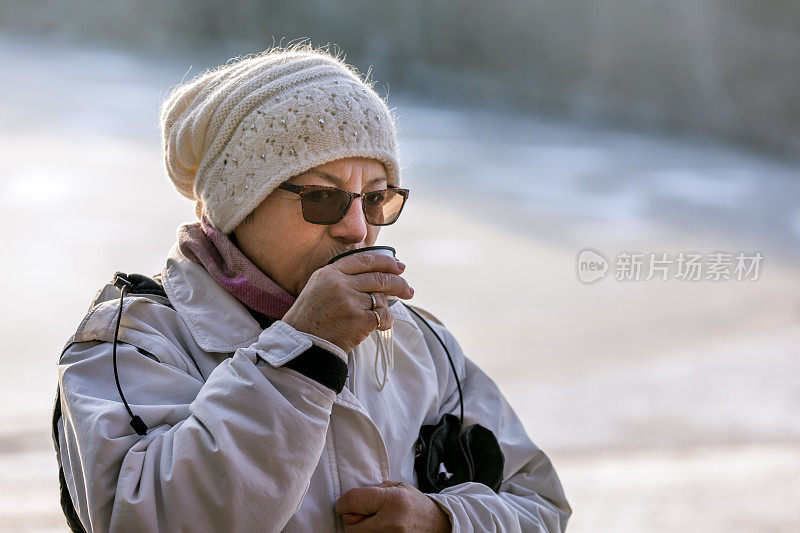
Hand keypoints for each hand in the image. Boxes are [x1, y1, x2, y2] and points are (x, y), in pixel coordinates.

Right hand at [281, 252, 413, 353]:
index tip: (399, 266)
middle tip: (408, 289)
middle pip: (378, 278)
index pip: (364, 260)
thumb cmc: (311, 318)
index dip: (386, 262)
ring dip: (385, 307)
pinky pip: (382, 316)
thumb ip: (342, 277)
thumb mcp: (318, 287)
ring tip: (380, 316)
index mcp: (330, 272)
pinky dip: (386, 321)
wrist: (301, 343)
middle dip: (398, 283)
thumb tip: (376, 274)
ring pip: (380, 298)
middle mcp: (340, 284)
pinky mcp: (358, 320)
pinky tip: (381, 326)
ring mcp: (349, 301)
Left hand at [335, 481, 450, 531]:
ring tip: (376, 524)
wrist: (438, 524)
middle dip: (352, 520)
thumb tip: (348, 504)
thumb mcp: (396, 487)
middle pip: (350, 526)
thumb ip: (371, 492)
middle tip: (364, 516)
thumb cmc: (413, 503)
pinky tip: (381, 530)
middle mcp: (392, 523)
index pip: (353, 501)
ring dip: (361, 530)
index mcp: (393, 500)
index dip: (343, 503)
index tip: (345, 504)